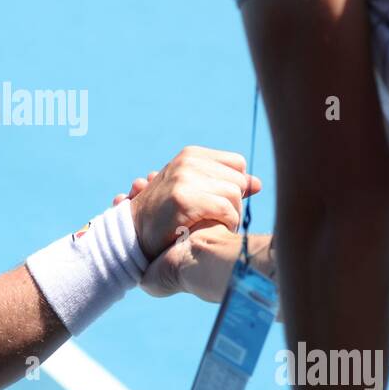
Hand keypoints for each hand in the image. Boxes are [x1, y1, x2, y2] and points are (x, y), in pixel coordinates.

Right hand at [124, 147, 258, 260]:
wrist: (131, 234)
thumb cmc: (164, 215)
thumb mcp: (193, 190)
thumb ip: (224, 184)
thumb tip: (258, 183)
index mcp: (191, 155)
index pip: (238, 165)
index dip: (235, 186)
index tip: (220, 202)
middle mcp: (188, 162)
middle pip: (239, 181)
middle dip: (234, 203)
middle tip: (216, 218)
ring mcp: (185, 178)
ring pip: (235, 195)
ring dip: (230, 216)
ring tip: (213, 224)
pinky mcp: (184, 199)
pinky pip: (226, 210)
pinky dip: (226, 224)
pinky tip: (212, 230)